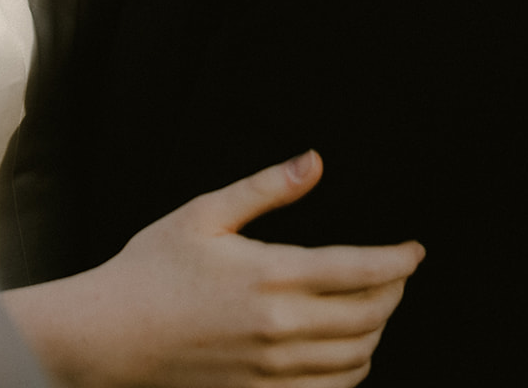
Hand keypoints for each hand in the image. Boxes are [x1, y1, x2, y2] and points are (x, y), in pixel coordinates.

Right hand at [4, 151, 423, 387]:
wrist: (112, 335)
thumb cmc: (153, 266)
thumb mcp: (205, 212)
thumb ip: (266, 188)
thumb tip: (315, 161)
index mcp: (270, 274)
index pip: (360, 270)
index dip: (398, 261)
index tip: (415, 249)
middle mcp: (280, 327)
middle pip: (369, 316)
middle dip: (394, 292)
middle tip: (397, 272)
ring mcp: (272, 370)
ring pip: (356, 358)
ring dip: (377, 331)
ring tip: (375, 306)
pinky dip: (352, 372)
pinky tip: (348, 351)